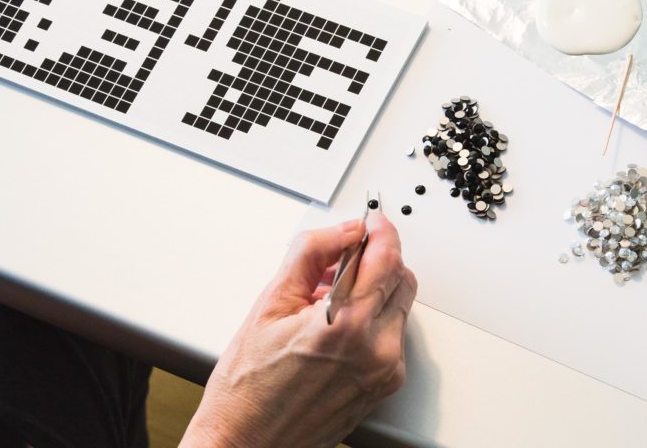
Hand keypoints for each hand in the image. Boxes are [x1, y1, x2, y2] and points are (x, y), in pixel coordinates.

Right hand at [180, 211, 416, 447]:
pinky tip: (336, 326)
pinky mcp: (384, 386)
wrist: (245, 444)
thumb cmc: (246, 388)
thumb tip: (344, 230)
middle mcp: (375, 350)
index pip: (385, 258)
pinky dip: (373, 319)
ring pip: (399, 306)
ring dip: (374, 289)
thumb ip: (312, 255)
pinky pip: (393, 335)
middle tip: (342, 258)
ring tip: (328, 299)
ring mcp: (384, 371)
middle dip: (377, 258)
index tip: (372, 221)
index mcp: (345, 325)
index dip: (381, 230)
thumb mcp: (269, 304)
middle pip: (401, 279)